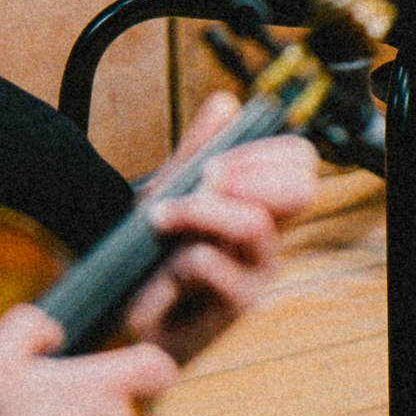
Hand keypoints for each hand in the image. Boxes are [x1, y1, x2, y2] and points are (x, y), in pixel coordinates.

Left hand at [111, 100, 316, 366]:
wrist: (115, 313)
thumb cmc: (148, 255)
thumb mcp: (169, 191)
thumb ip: (197, 148)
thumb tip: (226, 102)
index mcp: (261, 207)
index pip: (300, 163)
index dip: (264, 151)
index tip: (215, 160)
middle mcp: (269, 240)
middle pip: (300, 188)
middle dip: (244, 175)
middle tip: (198, 183)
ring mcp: (257, 274)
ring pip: (251, 223)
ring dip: (197, 212)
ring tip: (159, 221)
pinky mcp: (233, 309)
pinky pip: (207, 261)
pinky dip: (171, 262)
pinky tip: (157, 277)